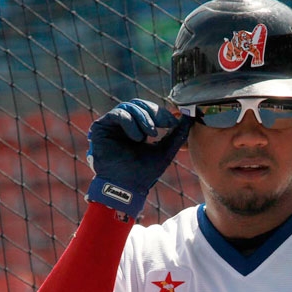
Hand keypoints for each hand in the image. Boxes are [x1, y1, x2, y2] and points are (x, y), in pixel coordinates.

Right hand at [86, 99, 189, 216]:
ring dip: (143, 119)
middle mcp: (124, 124)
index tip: (172, 122)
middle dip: (154, 113)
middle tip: (163, 125)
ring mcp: (112, 125)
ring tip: (149, 135)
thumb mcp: (166, 150)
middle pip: (140, 104)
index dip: (162, 113)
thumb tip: (189, 116)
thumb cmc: (145, 173)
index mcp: (138, 128)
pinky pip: (118, 114)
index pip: (150, 109)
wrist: (127, 188)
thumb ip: (177, 134)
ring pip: (130, 107)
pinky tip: (137, 138)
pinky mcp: (101, 127)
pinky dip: (130, 123)